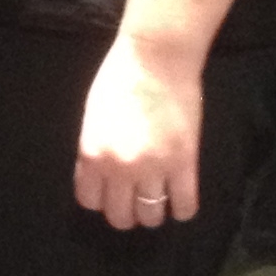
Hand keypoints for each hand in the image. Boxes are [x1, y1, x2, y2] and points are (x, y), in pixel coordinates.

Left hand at [76, 35, 201, 229]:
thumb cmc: (119, 79)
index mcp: (92, 154)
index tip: (111, 193)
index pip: (90, 201)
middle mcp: (119, 168)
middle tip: (136, 199)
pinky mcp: (185, 163)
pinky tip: (181, 197)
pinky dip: (183, 208)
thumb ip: (94, 151)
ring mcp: (154, 168)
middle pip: (121, 216)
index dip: (101, 199)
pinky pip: (185, 205)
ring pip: (152, 217)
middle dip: (127, 212)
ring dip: (154, 212)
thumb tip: (100, 177)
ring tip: (159, 198)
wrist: (156, 58)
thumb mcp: (93, 118)